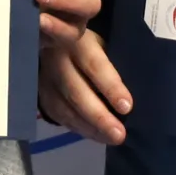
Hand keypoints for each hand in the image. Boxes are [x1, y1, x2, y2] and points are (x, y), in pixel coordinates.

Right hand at [37, 29, 130, 144]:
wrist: (51, 35)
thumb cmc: (89, 42)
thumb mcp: (101, 41)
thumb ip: (112, 59)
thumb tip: (136, 88)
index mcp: (77, 40)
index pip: (95, 65)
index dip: (111, 87)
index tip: (127, 107)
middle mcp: (56, 59)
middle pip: (76, 92)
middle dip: (99, 116)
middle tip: (119, 135)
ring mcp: (44, 78)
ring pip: (64, 107)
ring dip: (89, 127)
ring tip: (112, 138)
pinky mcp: (40, 92)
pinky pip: (58, 115)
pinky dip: (78, 128)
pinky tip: (96, 135)